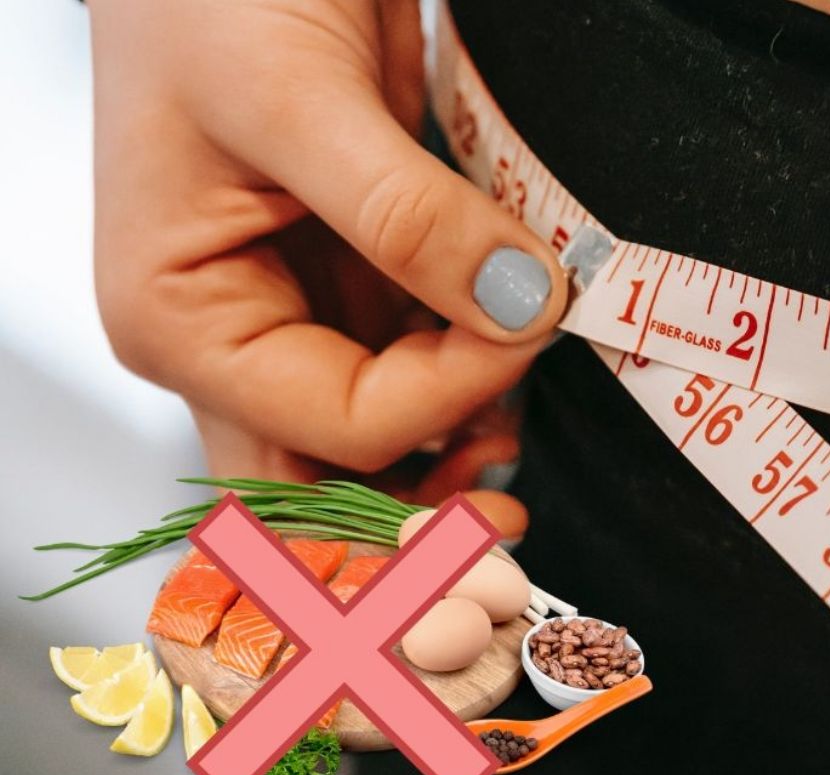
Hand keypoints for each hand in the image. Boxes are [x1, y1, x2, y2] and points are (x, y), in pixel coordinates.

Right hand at [88, 0, 567, 499]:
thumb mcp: (294, 94)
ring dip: (453, 449)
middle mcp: (234, 334)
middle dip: (423, 509)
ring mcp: (298, 311)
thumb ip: (402, 214)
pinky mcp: (356, 276)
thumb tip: (516, 302)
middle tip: (514, 512)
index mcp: (182, 318)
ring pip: (377, 437)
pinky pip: (413, 363)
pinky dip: (466, 382)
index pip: (336, 420)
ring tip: (520, 430)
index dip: (448, 390)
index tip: (533, 320)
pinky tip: (509, 368)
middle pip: (330, 479)